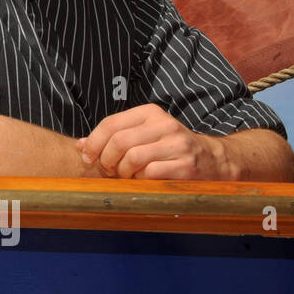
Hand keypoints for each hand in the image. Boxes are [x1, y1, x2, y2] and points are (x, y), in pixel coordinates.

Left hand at [78, 104, 226, 179]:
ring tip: (127, 175)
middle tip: (108, 170)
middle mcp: (164, 124)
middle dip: (106, 160)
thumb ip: (113, 137)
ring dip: (123, 172)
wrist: (213, 161)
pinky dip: (140, 180)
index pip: (110, 124)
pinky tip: (144, 180)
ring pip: (132, 158)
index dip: (93, 143)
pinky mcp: (185, 166)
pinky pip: (149, 174)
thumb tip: (79, 145)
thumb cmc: (169, 149)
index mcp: (150, 113)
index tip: (88, 157)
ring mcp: (177, 144)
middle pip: (118, 142)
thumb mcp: (143, 135)